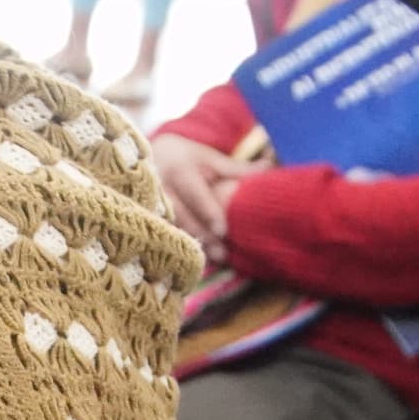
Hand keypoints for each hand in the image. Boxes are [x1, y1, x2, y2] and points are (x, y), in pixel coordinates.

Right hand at [148, 131, 241, 261]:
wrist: (149, 158)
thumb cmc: (186, 158)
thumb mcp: (209, 158)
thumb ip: (236, 169)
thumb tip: (269, 167)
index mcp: (179, 171)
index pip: (195, 194)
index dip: (208, 212)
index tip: (222, 230)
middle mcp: (162, 189)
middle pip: (183, 217)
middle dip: (203, 236)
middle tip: (224, 254)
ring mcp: (152, 206)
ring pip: (172, 230)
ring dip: (193, 246)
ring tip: (215, 260)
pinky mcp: (150, 218)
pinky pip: (165, 236)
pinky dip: (182, 249)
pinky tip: (198, 261)